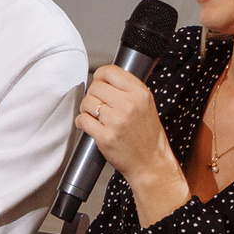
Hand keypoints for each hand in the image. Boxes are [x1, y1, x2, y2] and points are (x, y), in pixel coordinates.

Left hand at [78, 65, 187, 225]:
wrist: (151, 162)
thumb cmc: (147, 134)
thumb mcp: (146, 104)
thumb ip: (128, 89)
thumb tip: (103, 76)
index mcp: (140, 93)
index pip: (110, 71)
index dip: (100, 77)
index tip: (99, 83)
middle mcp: (129, 105)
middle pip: (95, 87)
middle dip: (93, 95)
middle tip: (98, 105)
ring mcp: (117, 121)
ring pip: (86, 102)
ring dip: (86, 109)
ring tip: (96, 117)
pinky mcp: (105, 137)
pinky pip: (82, 120)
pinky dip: (82, 122)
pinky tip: (90, 126)